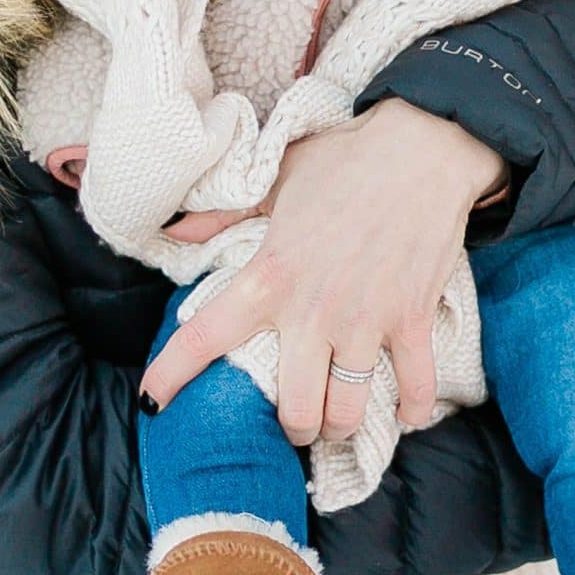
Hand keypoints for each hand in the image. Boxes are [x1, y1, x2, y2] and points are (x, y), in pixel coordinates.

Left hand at [137, 100, 503, 445]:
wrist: (424, 147)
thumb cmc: (346, 158)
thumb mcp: (275, 178)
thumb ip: (222, 214)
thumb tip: (174, 232)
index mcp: (271, 276)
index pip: (207, 335)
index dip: (171, 374)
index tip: (150, 402)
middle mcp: (314, 311)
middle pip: (294, 410)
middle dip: (292, 427)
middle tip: (294, 417)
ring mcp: (366, 321)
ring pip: (347, 412)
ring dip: (340, 425)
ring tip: (337, 419)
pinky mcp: (412, 320)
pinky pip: (416, 388)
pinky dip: (412, 410)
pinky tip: (404, 413)